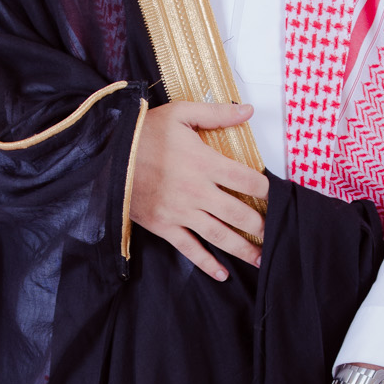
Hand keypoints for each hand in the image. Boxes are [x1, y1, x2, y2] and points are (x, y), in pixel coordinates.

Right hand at [130, 101, 269, 282]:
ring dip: (243, 250)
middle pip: (239, 214)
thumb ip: (216, 113)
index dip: (267, 190)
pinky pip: (190, 249)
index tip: (278, 197)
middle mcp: (197, 191)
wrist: (105, 157)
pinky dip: (207, 264)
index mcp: (204, 163)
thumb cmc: (142, 133)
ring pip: (219, 236)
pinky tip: (223, 274)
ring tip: (261, 259)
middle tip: (276, 233)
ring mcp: (180, 212)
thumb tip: (247, 109)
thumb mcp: (180, 113)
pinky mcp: (164, 227)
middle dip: (261, 226)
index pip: (248, 181)